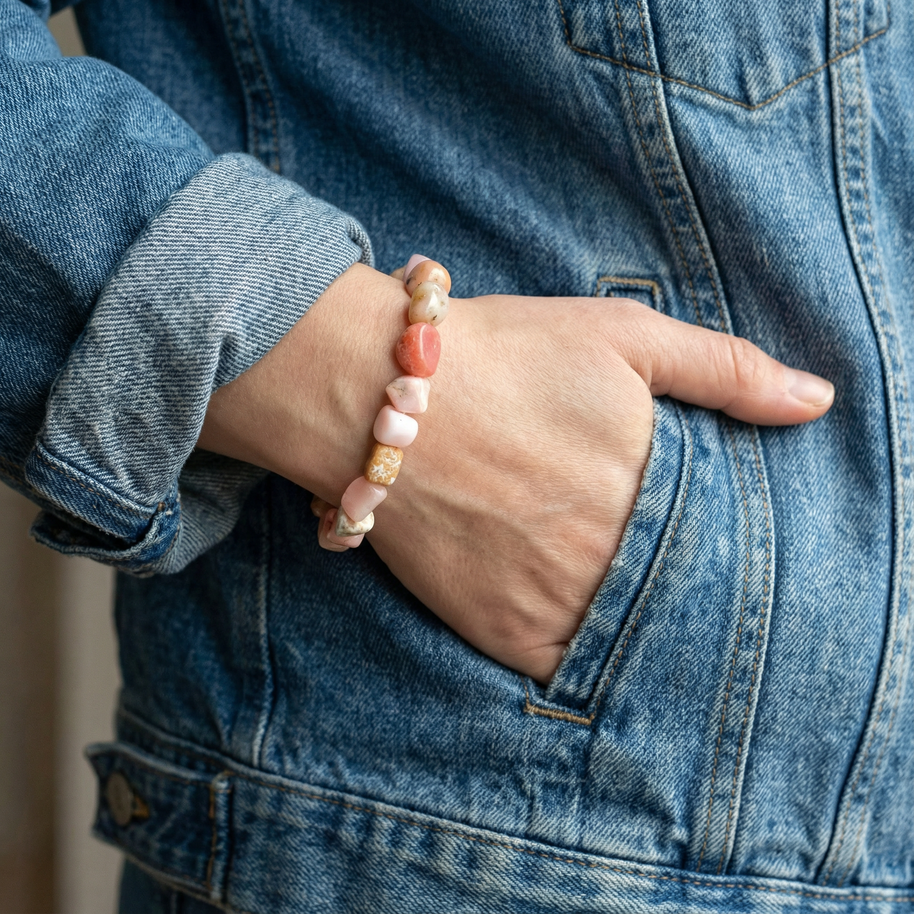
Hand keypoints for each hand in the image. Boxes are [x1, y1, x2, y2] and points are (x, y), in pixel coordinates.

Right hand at [198, 264, 832, 681]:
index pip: (727, 545)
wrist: (379, 395)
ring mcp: (554, 601)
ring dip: (635, 621)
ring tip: (618, 594)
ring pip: (628, 637)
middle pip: (676, 594)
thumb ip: (727, 369)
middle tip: (663, 576)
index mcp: (651, 488)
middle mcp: (611, 556)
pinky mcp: (500, 629)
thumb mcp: (623, 336)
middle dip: (680, 583)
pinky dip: (584, 655)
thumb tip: (817, 401)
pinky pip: (567, 668)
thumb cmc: (502, 354)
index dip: (729, 547)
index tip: (723, 545)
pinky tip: (579, 622)